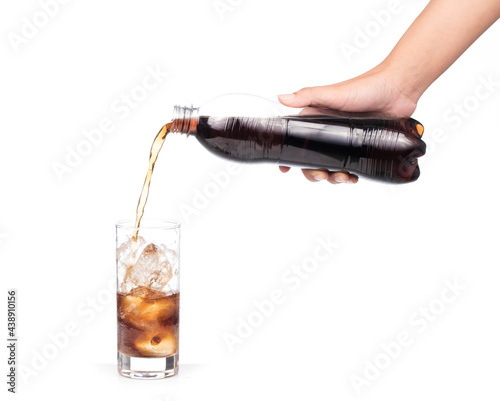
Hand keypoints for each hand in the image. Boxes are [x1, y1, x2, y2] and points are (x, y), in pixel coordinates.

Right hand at [277, 64, 417, 183]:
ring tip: (342, 177)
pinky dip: (349, 175)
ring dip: (333, 177)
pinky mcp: (361, 147)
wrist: (398, 89)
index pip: (296, 141)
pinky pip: (351, 166)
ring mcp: (345, 141)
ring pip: (331, 166)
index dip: (288, 157)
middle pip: (312, 159)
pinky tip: (354, 177)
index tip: (285, 169)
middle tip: (322, 175)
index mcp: (316, 120)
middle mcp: (328, 132)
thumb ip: (308, 96)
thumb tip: (281, 97)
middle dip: (313, 172)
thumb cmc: (365, 87)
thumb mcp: (333, 93)